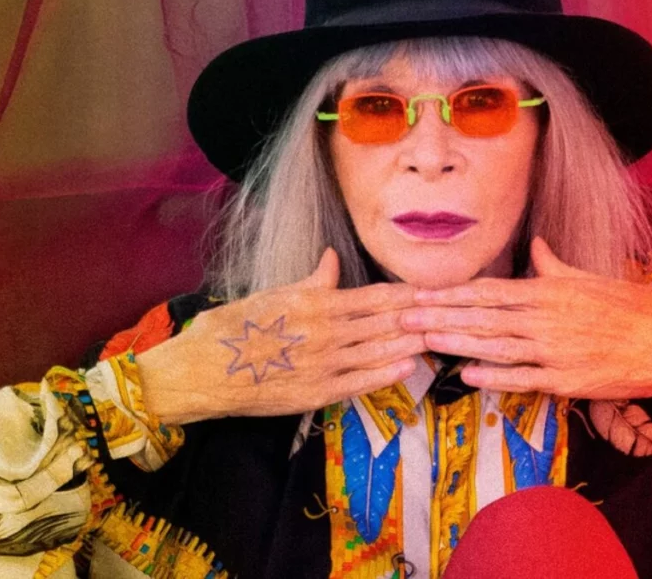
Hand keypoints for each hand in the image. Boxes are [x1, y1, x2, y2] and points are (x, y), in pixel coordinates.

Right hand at [135, 248, 425, 423]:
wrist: (201, 371)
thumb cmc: (230, 328)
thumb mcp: (271, 295)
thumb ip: (310, 282)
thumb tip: (332, 259)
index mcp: (314, 302)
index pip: (374, 296)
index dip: (407, 293)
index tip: (433, 289)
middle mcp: (325, 331)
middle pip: (384, 322)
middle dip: (419, 317)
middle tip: (450, 312)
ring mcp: (323, 364)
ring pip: (378, 350)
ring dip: (411, 343)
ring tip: (440, 336)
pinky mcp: (316, 393)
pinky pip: (360, 382)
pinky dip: (386, 373)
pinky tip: (408, 366)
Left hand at [402, 238, 651, 398]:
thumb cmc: (635, 307)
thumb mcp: (592, 278)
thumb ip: (556, 266)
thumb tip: (537, 245)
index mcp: (549, 291)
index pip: (488, 291)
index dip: (451, 293)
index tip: (419, 293)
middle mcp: (545, 318)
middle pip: (481, 317)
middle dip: (439, 316)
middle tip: (402, 317)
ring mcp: (554, 351)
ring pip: (493, 346)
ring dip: (454, 343)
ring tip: (422, 340)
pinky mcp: (566, 382)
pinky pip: (522, 378)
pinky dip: (493, 376)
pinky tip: (465, 374)